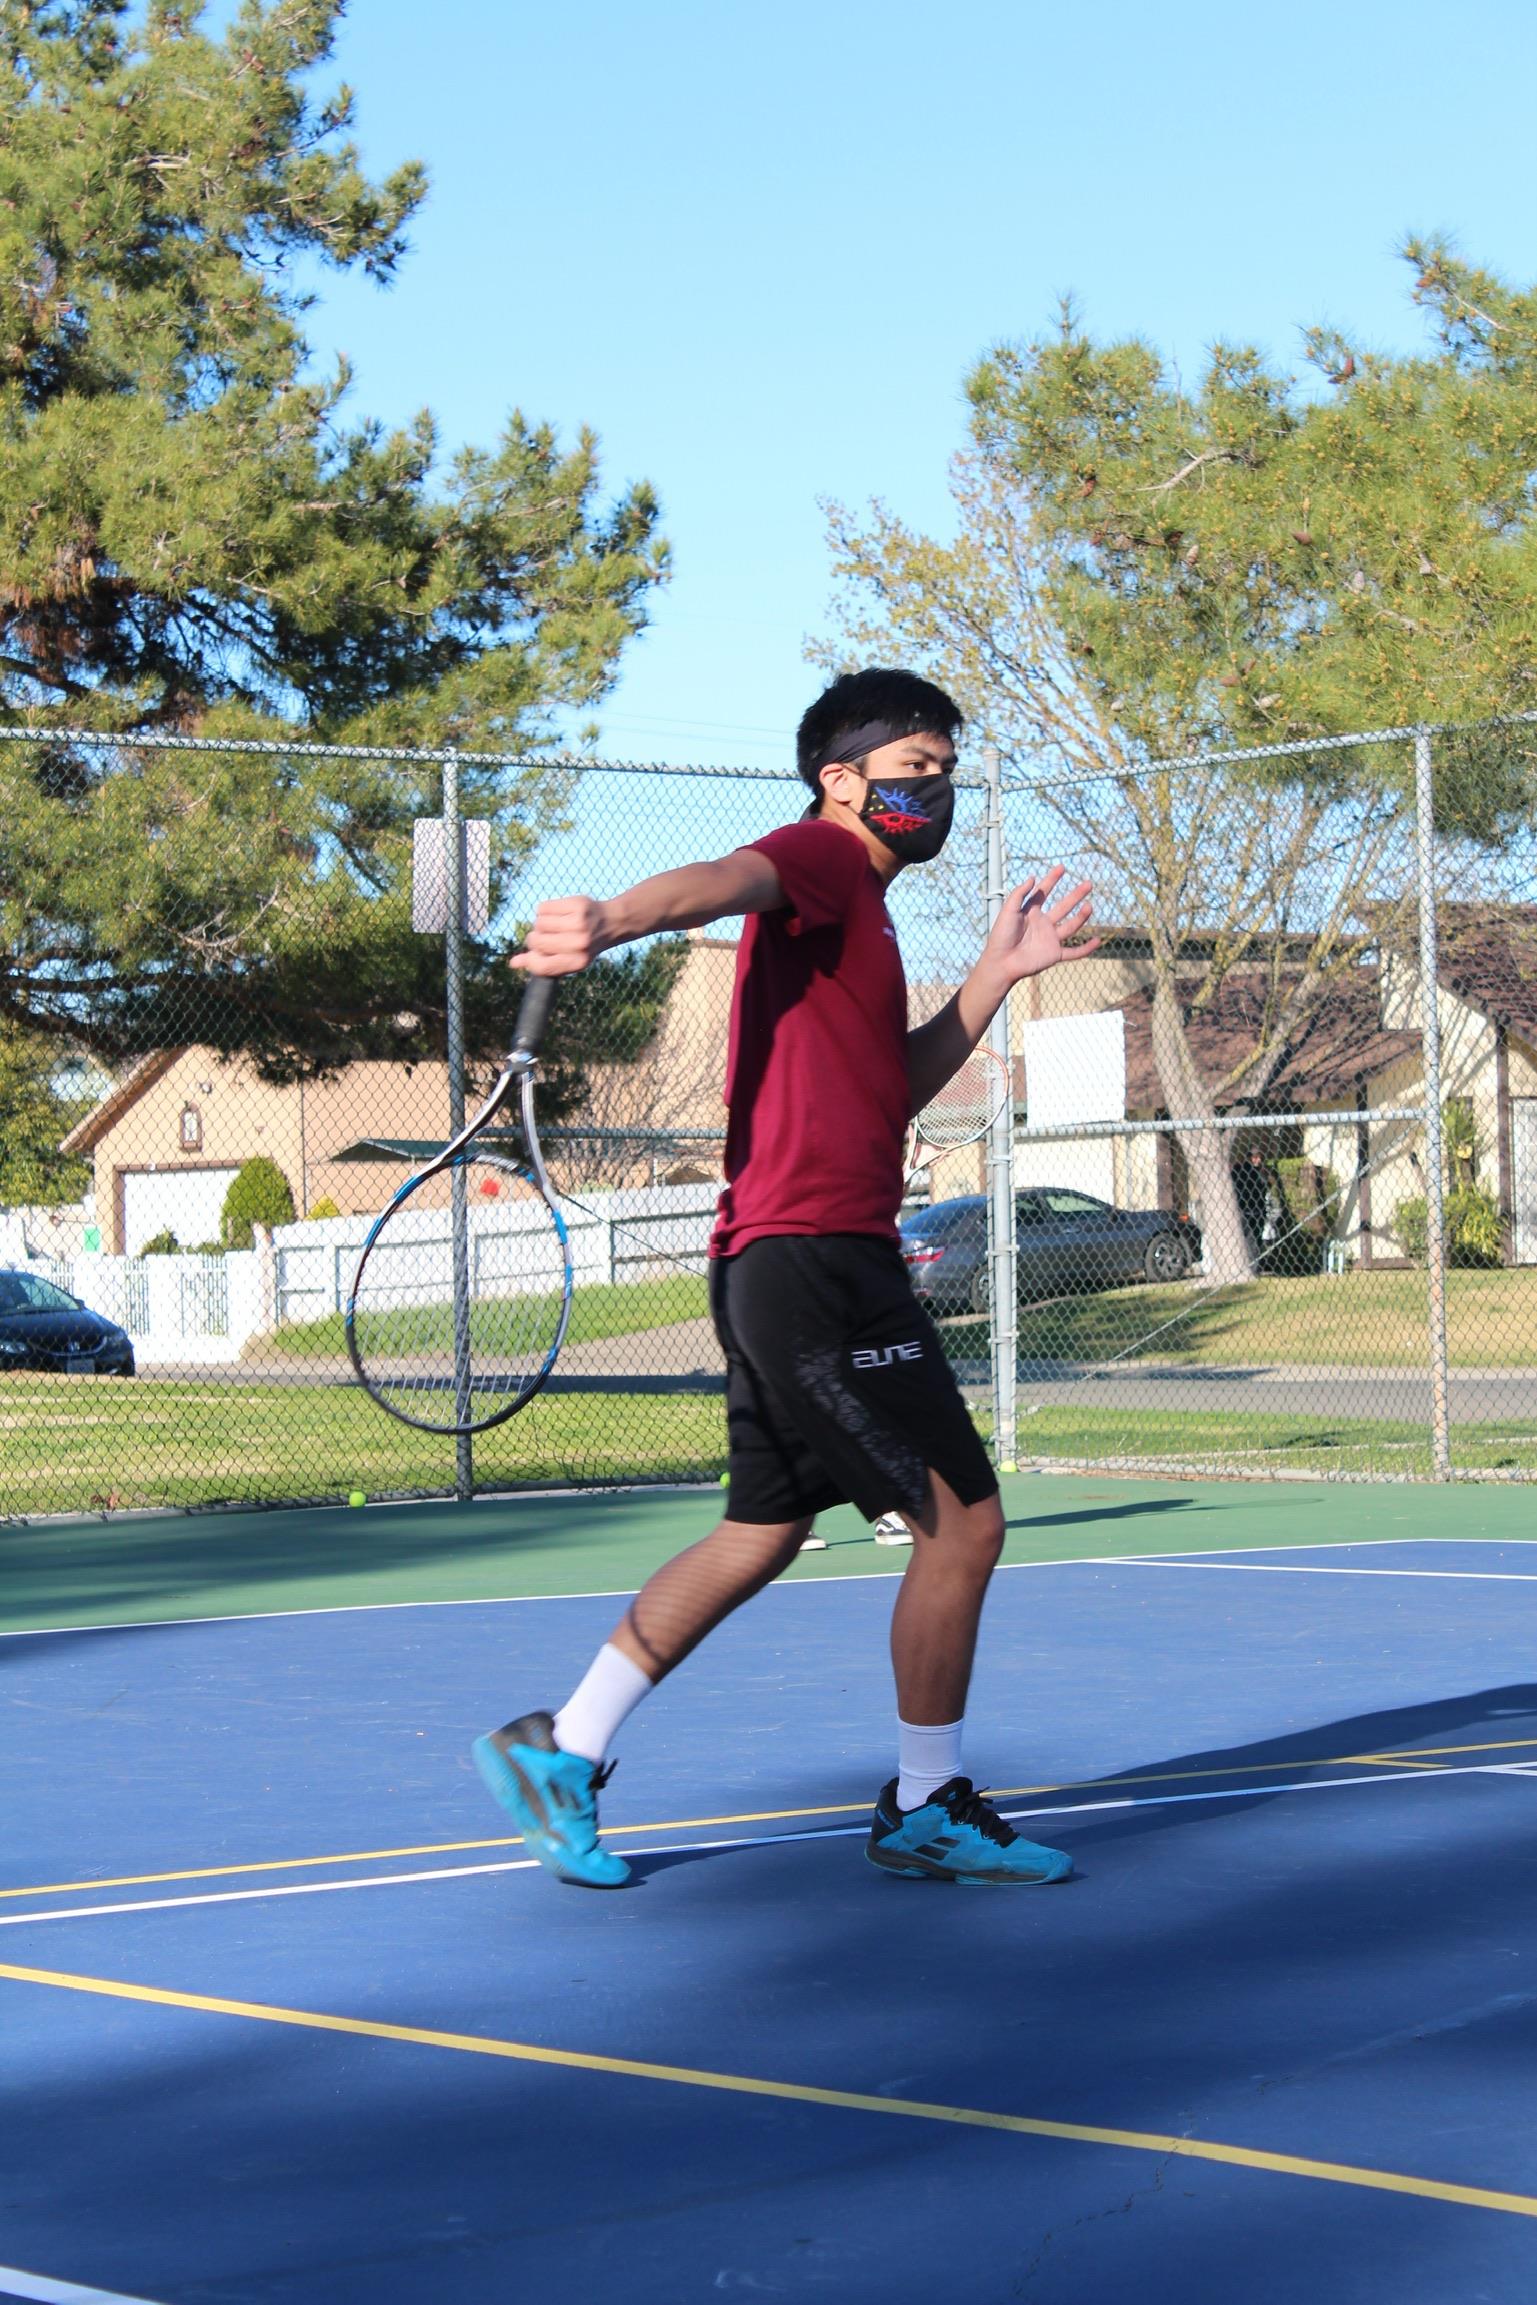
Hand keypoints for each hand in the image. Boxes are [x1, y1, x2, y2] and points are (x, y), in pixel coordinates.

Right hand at [509, 895, 612, 976]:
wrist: (612, 922)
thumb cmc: (583, 944)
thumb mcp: (567, 958)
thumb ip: (541, 962)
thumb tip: (513, 963)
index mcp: (577, 962)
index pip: (541, 966)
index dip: (530, 959)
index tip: (534, 953)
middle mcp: (580, 944)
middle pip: (536, 941)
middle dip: (535, 938)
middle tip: (547, 935)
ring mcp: (579, 924)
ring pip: (539, 923)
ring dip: (541, 923)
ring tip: (555, 923)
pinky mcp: (577, 905)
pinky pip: (543, 908)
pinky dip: (545, 910)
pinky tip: (557, 912)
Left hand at [983, 867, 1098, 983]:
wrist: (1001, 962)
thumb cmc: (1001, 936)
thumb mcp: (1008, 910)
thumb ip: (1019, 894)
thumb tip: (1033, 877)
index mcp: (1031, 912)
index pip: (1044, 892)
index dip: (1052, 879)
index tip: (1062, 867)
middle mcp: (1043, 924)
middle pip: (1063, 906)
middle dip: (1075, 895)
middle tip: (1088, 884)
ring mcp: (1050, 939)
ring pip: (1071, 926)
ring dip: (1081, 917)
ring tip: (1089, 906)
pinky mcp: (1054, 954)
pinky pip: (1074, 952)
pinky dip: (1086, 948)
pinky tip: (1098, 941)